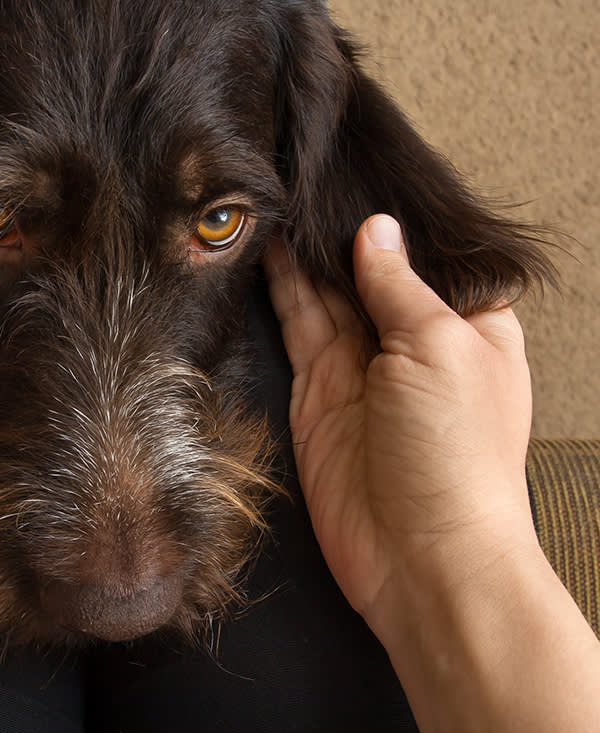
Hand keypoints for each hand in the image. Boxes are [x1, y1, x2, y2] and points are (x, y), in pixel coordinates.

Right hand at [265, 214, 538, 624]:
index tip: (363, 171)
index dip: (399, 218)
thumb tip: (375, 230)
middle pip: (372, 270)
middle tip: (305, 176)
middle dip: (342, 230)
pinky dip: (283, 290)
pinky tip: (270, 250)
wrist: (418, 554)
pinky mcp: (317, 393)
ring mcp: (361, 367)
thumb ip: (400, 285)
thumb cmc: (457, 454)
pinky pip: (297, 328)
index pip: (431, 255)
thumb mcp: (440, 346)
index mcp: (468, 325)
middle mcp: (412, 342)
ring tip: (278, 200)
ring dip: (306, 252)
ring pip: (327, 293)